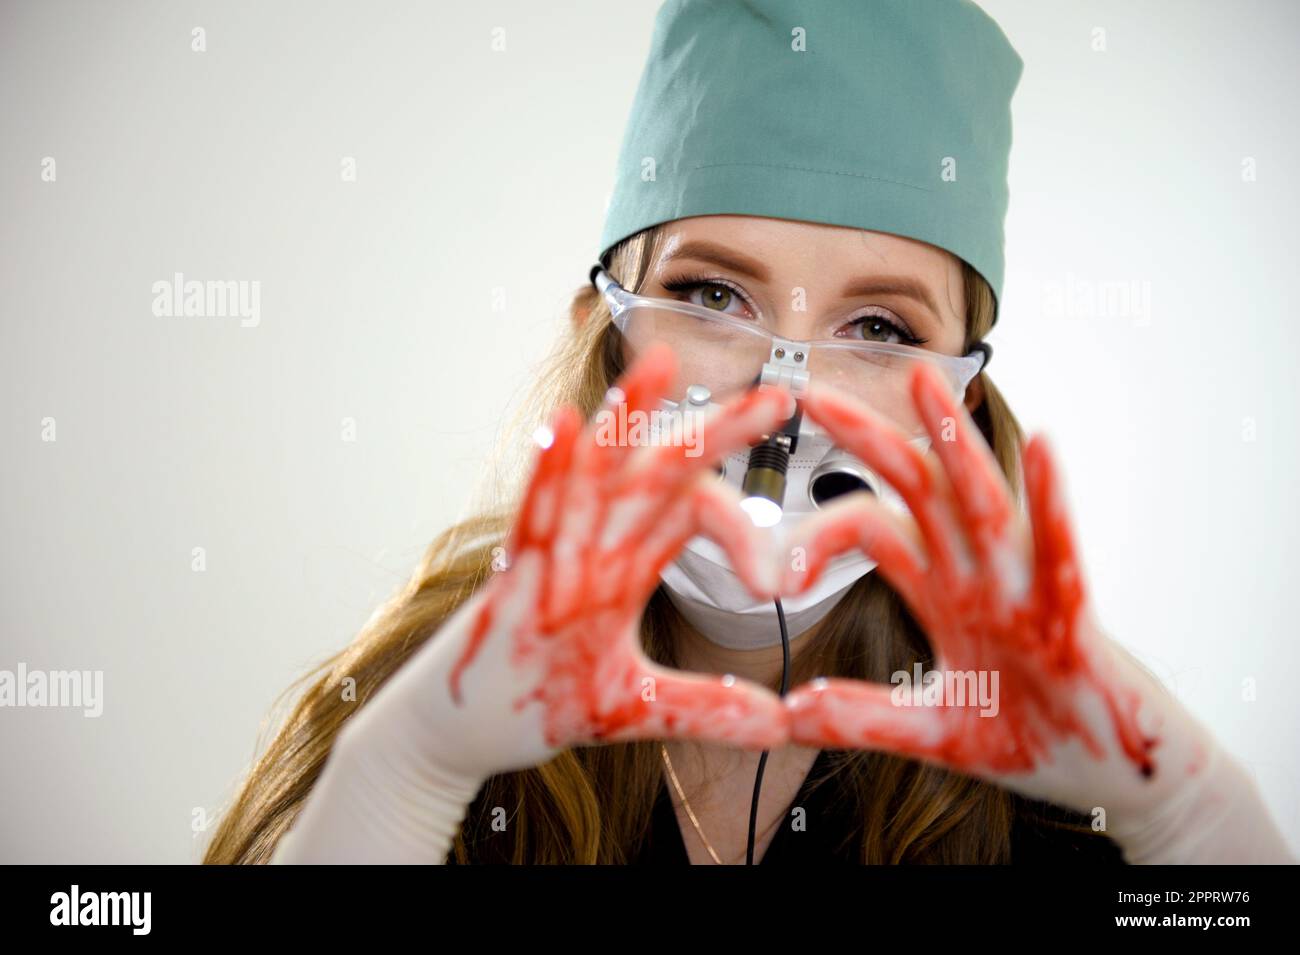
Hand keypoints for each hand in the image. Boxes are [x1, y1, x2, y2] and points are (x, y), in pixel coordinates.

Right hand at [277, 342, 795, 862]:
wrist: (458, 734)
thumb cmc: (537, 704)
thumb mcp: (635, 709)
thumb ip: (703, 707)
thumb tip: (778, 722)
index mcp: (627, 564)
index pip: (695, 516)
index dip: (744, 530)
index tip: (784, 581)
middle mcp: (595, 547)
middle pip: (660, 472)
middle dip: (716, 431)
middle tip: (778, 394)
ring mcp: (553, 557)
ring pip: (595, 473)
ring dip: (627, 416)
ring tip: (662, 364)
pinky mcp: (514, 580)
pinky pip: (533, 516)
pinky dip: (548, 472)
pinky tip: (566, 426)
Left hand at [778, 362, 1290, 860]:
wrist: (1117, 781)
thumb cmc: (1034, 739)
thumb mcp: (934, 731)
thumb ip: (865, 718)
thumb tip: (789, 712)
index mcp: (944, 593)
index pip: (873, 531)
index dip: (819, 534)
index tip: (767, 572)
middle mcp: (980, 577)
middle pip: (918, 490)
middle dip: (869, 440)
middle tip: (813, 393)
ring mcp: (1025, 592)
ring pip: (983, 501)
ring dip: (953, 440)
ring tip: (923, 379)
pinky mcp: (1071, 622)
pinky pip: (1060, 553)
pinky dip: (1052, 503)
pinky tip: (1043, 450)